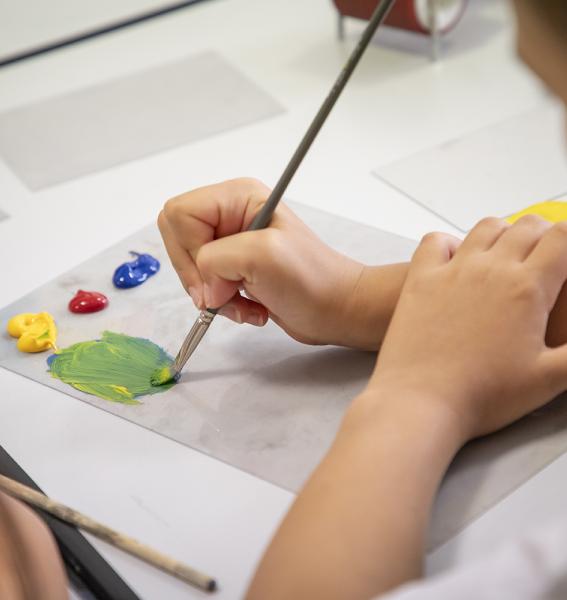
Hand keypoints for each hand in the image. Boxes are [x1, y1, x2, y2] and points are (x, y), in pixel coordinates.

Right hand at [158, 178, 364, 344]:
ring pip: (190, 268)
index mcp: (236, 197)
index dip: (189, 249)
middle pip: (178, 240)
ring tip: (243, 304)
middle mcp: (230, 215)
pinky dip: (223, 304)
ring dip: (213, 294)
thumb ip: (214, 260)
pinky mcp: (234, 269)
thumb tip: (204, 289)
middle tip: (221, 294)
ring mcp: (231, 243)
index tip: (216, 276)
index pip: (180, 214)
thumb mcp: (261, 255)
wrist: (336, 309)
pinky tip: (249, 308)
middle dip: (196, 275)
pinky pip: (205, 286)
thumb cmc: (310, 278)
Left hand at [368, 216, 566, 439]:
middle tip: (548, 254)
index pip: (562, 238)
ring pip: (485, 227)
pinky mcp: (419, 279)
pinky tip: (456, 258)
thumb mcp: (549, 379)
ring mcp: (451, 270)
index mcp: (527, 287)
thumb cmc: (483, 394)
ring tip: (509, 253)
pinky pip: (435, 241)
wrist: (420, 400)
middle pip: (527, 226)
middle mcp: (490, 268)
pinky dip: (450, 242)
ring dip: (504, 232)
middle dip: (545, 234)